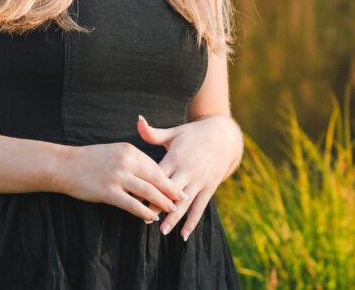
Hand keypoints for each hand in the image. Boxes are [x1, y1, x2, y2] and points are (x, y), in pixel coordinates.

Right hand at [54, 142, 185, 222]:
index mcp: (129, 150)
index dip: (169, 176)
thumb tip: (151, 173)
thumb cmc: (90, 159)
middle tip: (184, 198)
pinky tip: (151, 217)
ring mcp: (117, 176)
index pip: (155, 165)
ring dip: (162, 202)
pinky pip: (132, 204)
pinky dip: (144, 212)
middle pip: (156, 177)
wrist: (64, 165)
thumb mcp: (115, 152)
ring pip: (147, 192)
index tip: (180, 183)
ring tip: (172, 209)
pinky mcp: (108, 192)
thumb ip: (132, 160)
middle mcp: (126, 161)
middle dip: (172, 189)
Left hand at [137, 114, 242, 239]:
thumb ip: (153, 133)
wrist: (223, 136)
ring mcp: (200, 180)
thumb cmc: (193, 134)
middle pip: (170, 191)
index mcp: (175, 157)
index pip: (157, 175)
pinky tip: (183, 235)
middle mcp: (188, 170)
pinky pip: (200, 207)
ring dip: (174, 217)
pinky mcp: (209, 187)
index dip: (145, 186)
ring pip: (185, 202)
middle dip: (157, 205)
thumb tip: (138, 120)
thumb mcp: (174, 132)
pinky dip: (192, 222)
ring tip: (163, 231)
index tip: (132, 198)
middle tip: (144, 220)